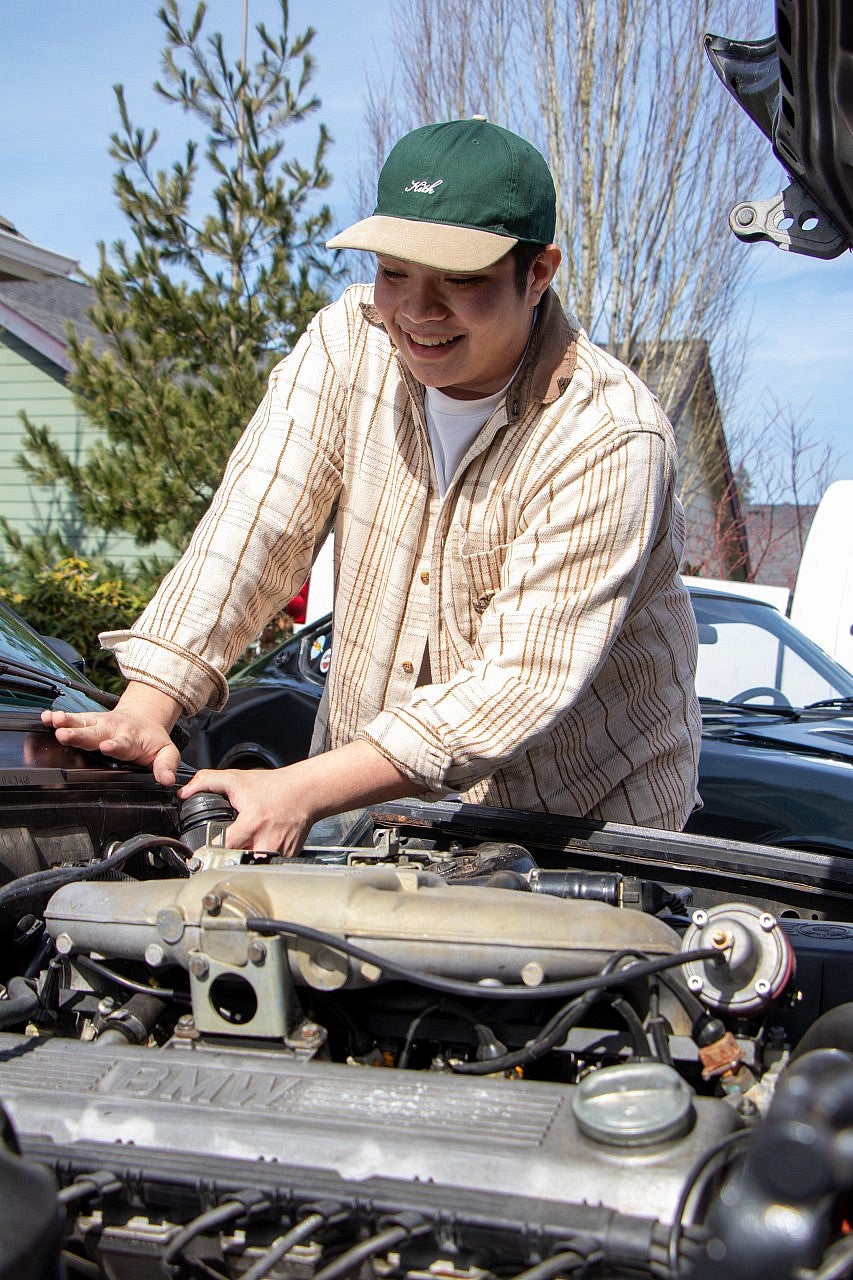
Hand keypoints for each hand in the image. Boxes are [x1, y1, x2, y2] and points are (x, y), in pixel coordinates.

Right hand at [41, 681, 182, 785]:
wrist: (144, 718)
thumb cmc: (151, 739)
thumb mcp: (166, 752)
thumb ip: (166, 766)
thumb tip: (167, 780)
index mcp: (130, 739)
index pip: (122, 743)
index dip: (114, 745)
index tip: (107, 746)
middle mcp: (112, 730)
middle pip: (93, 733)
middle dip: (79, 734)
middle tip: (64, 735)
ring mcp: (98, 724)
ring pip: (81, 723)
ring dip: (66, 722)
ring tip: (53, 721)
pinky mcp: (88, 721)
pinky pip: (73, 718)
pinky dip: (58, 717)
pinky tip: (46, 717)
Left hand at [179, 766, 311, 856]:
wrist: (305, 791)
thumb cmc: (274, 786)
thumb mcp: (237, 779)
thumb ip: (208, 781)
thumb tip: (185, 792)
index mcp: (251, 823)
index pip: (222, 848)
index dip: (207, 853)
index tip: (199, 856)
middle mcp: (266, 841)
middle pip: (237, 864)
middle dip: (224, 863)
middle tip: (214, 860)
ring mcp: (279, 852)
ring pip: (253, 870)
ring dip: (242, 866)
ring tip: (235, 859)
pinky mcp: (288, 856)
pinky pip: (268, 867)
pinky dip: (259, 864)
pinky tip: (255, 854)